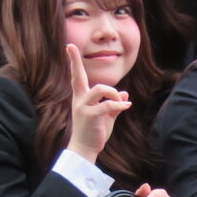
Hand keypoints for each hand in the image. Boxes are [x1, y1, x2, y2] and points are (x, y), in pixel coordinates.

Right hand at [65, 43, 130, 161]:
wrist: (85, 149)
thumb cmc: (94, 132)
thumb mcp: (107, 116)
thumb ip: (114, 104)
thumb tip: (124, 93)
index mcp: (81, 98)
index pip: (77, 77)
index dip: (73, 62)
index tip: (69, 47)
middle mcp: (79, 100)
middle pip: (77, 77)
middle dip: (73, 61)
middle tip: (69, 47)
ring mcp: (83, 107)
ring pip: (100, 89)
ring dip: (113, 93)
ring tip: (121, 101)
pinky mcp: (90, 115)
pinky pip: (108, 104)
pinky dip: (119, 104)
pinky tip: (126, 105)